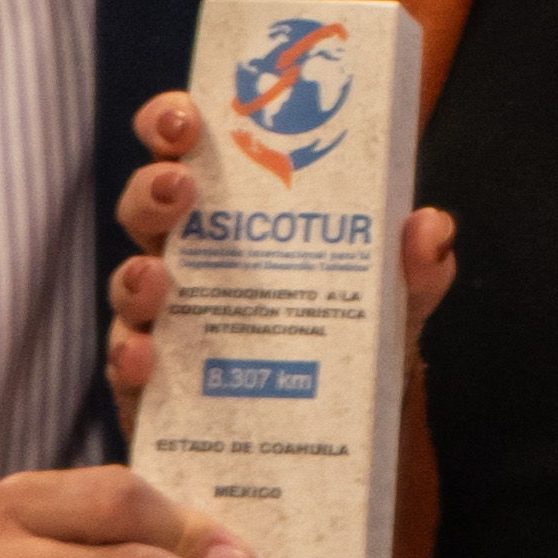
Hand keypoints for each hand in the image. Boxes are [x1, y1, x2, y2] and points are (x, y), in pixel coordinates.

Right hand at [106, 90, 460, 425]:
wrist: (329, 447)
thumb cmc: (345, 352)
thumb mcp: (390, 310)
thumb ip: (415, 271)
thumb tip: (430, 226)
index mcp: (235, 222)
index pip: (189, 154)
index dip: (174, 124)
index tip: (188, 111)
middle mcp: (189, 264)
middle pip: (148, 210)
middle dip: (151, 188)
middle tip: (178, 183)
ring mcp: (163, 325)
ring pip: (129, 286)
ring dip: (134, 275)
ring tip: (157, 277)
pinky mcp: (152, 388)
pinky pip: (126, 369)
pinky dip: (128, 359)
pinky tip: (144, 357)